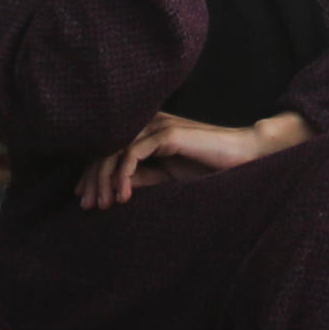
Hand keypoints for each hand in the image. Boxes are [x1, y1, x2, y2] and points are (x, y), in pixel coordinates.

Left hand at [78, 107, 305, 209]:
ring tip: (103, 206)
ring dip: (105, 180)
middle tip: (87, 206)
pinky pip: (133, 153)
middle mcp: (147, 123)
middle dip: (93, 179)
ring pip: (115, 151)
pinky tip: (123, 196)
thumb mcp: (167, 176)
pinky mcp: (167, 134)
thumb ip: (143, 177)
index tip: (85, 199)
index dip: (92, 174)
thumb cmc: (209, 167)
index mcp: (146, 131)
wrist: (243, 156)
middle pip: (105, 148)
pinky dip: (123, 175)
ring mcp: (157, 125)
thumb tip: (114, 188)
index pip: (107, 149)